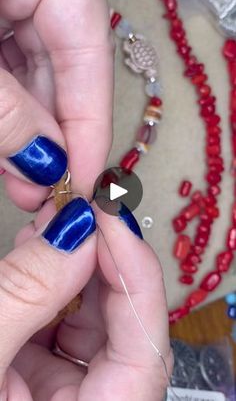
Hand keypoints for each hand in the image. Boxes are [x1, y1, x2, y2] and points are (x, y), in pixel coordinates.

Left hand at [0, 0, 112, 210]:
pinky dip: (6, 109)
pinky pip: (7, 66)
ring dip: (24, 130)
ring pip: (31, 75)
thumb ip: (6, 107)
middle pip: (62, 74)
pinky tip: (4, 144)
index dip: (91, 129)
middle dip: (51, 139)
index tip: (87, 183)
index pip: (90, 58)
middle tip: (42, 192)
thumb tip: (43, 161)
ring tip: (20, 180)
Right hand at [0, 197, 171, 400]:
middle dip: (103, 262)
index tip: (111, 219)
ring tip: (56, 224)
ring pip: (92, 322)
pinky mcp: (38, 382)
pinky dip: (49, 286)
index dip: (137, 274)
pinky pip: (59, 327)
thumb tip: (74, 233)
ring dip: (76, 268)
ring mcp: (61, 398)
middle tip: (86, 211)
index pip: (145, 351)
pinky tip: (36, 253)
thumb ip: (22, 296)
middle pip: (122, 328)